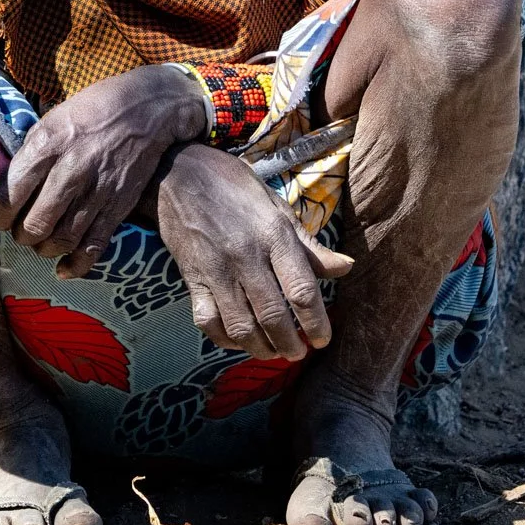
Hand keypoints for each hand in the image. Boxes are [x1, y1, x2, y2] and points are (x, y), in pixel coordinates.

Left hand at [0, 63, 207, 278]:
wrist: (148, 108)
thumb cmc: (94, 109)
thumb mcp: (54, 117)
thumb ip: (32, 151)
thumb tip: (6, 182)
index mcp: (49, 144)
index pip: (11, 191)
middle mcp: (71, 169)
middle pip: (35, 222)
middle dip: (21, 236)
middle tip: (20, 233)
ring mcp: (97, 190)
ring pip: (62, 239)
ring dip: (44, 249)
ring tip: (40, 244)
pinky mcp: (119, 205)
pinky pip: (94, 246)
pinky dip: (76, 264)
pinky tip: (63, 269)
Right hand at [156, 143, 353, 360]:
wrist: (178, 172)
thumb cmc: (233, 186)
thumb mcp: (276, 206)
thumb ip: (309, 245)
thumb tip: (346, 267)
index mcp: (273, 235)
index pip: (302, 290)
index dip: (316, 322)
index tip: (323, 338)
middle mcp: (245, 255)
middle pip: (273, 315)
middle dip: (290, 344)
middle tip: (298, 353)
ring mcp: (215, 269)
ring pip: (240, 326)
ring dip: (260, 348)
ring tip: (272, 352)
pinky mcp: (191, 277)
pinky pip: (207, 321)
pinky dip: (224, 339)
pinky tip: (238, 340)